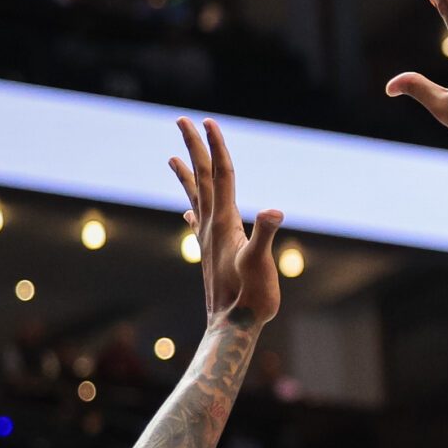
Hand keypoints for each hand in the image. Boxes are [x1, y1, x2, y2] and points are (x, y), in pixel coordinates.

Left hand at [166, 118, 283, 329]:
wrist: (232, 326)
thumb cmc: (251, 298)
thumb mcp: (262, 264)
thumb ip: (266, 235)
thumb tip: (274, 211)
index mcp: (225, 221)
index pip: (222, 175)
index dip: (216, 146)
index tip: (207, 121)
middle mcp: (211, 225)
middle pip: (204, 177)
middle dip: (194, 147)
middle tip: (182, 120)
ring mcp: (208, 239)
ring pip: (196, 197)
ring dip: (187, 174)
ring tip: (173, 158)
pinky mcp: (210, 253)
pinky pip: (197, 223)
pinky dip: (192, 210)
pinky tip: (187, 211)